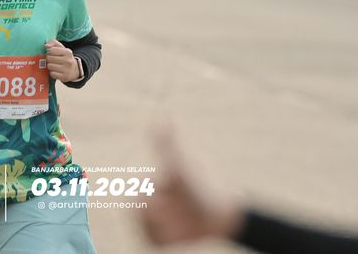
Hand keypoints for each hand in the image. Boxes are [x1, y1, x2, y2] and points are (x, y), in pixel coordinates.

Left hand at [45, 39, 80, 81]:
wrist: (75, 70)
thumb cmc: (65, 57)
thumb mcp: (62, 48)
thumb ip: (53, 43)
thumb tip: (46, 45)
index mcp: (68, 52)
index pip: (51, 50)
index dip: (50, 52)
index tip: (54, 54)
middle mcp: (68, 61)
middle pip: (49, 58)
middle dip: (49, 59)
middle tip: (54, 60)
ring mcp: (67, 70)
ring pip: (49, 66)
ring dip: (50, 66)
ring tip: (55, 66)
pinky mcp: (64, 77)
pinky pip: (52, 74)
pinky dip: (52, 73)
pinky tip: (57, 71)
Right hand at [141, 127, 244, 245]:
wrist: (221, 212)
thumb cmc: (199, 184)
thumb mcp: (180, 164)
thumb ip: (166, 144)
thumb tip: (163, 116)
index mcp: (146, 188)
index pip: (136, 199)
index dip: (149, 201)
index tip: (162, 198)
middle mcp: (146, 206)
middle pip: (139, 218)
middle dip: (157, 216)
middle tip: (173, 210)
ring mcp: (152, 225)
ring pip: (147, 232)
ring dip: (166, 227)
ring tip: (183, 222)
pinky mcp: (160, 240)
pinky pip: (154, 243)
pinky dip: (167, 239)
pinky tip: (183, 233)